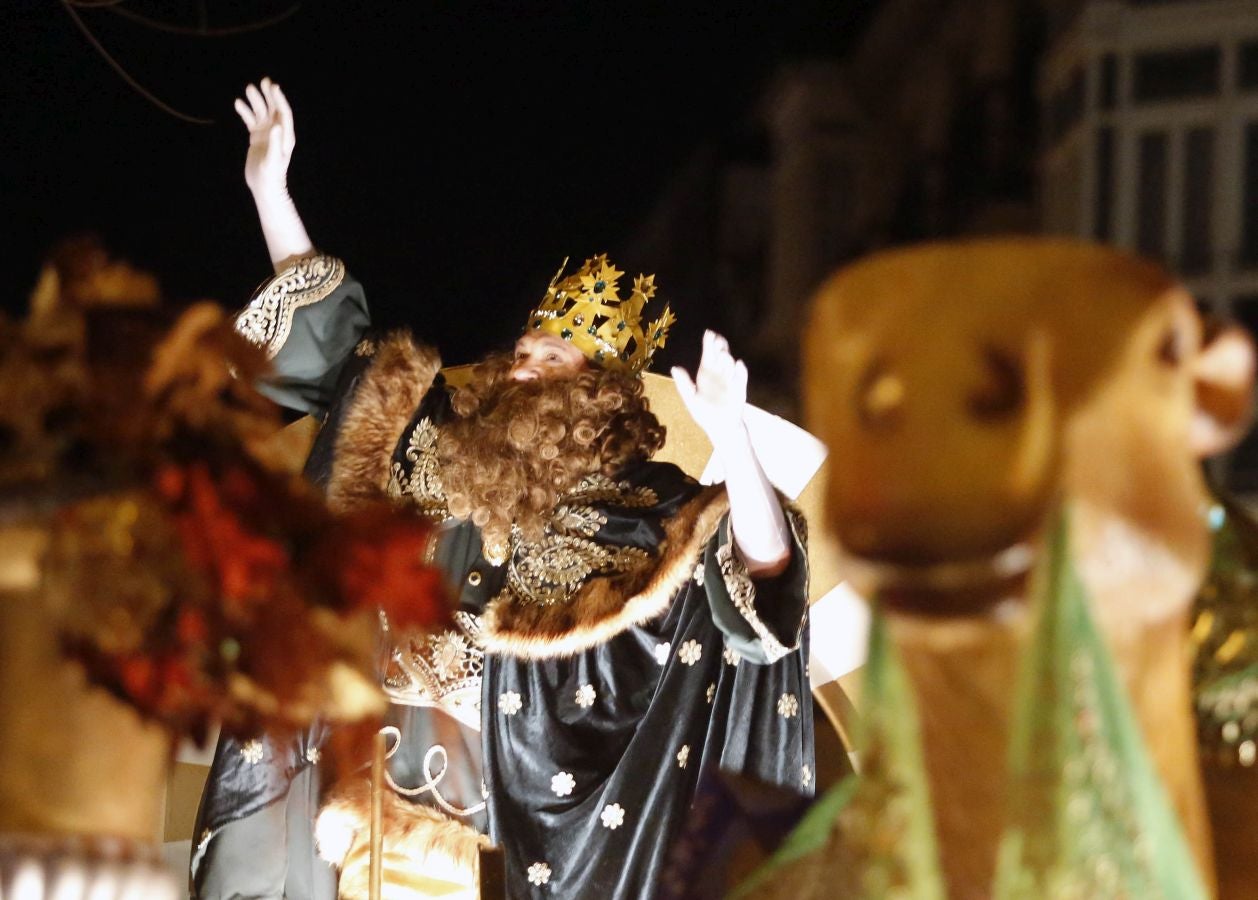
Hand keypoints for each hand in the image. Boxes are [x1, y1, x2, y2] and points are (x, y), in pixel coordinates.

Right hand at [234, 77, 294, 196]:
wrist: (264, 187)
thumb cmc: (271, 176)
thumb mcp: (273, 160)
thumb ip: (275, 143)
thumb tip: (277, 126)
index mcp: (286, 136)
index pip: (284, 113)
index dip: (279, 99)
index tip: (273, 87)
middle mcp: (278, 133)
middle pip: (274, 109)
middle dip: (269, 95)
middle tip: (264, 81)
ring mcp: (267, 134)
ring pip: (261, 113)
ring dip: (255, 101)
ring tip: (248, 88)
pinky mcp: (257, 138)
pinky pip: (251, 121)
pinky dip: (245, 112)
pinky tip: (238, 104)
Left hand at [671, 330, 747, 445]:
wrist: (720, 427)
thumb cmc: (704, 412)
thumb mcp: (690, 398)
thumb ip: (683, 383)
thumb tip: (674, 368)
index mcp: (706, 372)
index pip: (708, 354)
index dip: (709, 343)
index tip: (709, 333)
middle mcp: (720, 372)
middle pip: (721, 354)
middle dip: (720, 346)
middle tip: (717, 339)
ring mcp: (731, 379)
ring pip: (730, 365)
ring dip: (727, 359)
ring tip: (722, 354)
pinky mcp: (740, 389)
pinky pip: (742, 378)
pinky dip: (741, 371)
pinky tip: (739, 364)